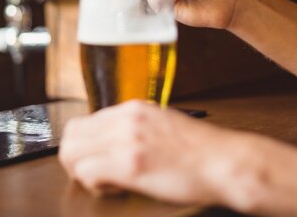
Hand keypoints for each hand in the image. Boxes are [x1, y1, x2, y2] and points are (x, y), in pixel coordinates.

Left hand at [59, 101, 264, 207]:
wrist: (225, 162)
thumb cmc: (201, 151)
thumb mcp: (164, 125)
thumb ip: (136, 128)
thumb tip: (114, 142)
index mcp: (134, 109)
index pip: (85, 121)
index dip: (85, 146)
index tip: (95, 159)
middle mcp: (126, 118)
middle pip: (71, 134)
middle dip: (74, 158)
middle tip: (91, 174)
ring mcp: (127, 139)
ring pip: (72, 152)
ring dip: (81, 171)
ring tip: (104, 182)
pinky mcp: (130, 164)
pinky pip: (87, 172)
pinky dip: (94, 185)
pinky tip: (116, 188)